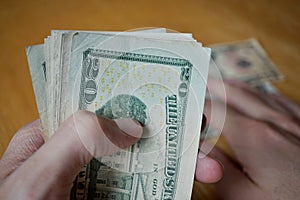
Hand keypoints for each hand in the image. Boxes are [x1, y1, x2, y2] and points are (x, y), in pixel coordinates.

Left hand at [0, 110, 222, 198]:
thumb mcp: (36, 176)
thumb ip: (75, 139)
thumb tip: (129, 124)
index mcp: (51, 137)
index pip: (95, 104)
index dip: (130, 96)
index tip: (165, 92)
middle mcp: (77, 155)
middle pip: (127, 133)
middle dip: (166, 131)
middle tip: (200, 127)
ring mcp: (96, 180)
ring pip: (141, 161)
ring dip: (176, 160)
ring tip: (207, 164)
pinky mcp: (111, 198)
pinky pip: (143, 187)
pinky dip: (168, 185)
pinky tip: (188, 182)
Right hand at [201, 79, 299, 198]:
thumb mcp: (242, 195)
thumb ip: (216, 168)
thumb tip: (197, 149)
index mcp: (252, 135)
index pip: (215, 109)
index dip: (197, 104)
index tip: (183, 103)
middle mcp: (273, 122)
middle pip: (237, 95)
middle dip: (216, 87)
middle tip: (200, 81)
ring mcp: (293, 123)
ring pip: (260, 94)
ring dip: (238, 87)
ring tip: (224, 83)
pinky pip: (284, 102)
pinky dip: (268, 94)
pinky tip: (264, 93)